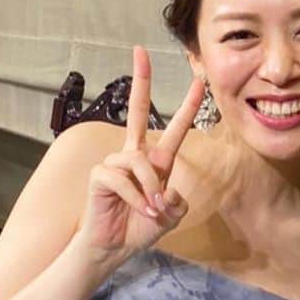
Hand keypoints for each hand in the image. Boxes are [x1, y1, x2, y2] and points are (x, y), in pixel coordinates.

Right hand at [78, 46, 203, 265]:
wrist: (114, 247)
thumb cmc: (141, 227)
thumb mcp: (171, 216)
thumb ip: (177, 201)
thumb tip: (168, 190)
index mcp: (156, 161)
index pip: (174, 127)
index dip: (187, 104)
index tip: (199, 80)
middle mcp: (135, 155)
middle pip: (138, 110)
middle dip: (141, 80)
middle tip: (140, 52)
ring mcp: (115, 162)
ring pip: (140, 162)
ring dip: (150, 188)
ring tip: (152, 208)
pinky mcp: (100, 174)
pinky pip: (123, 178)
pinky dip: (136, 197)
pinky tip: (140, 210)